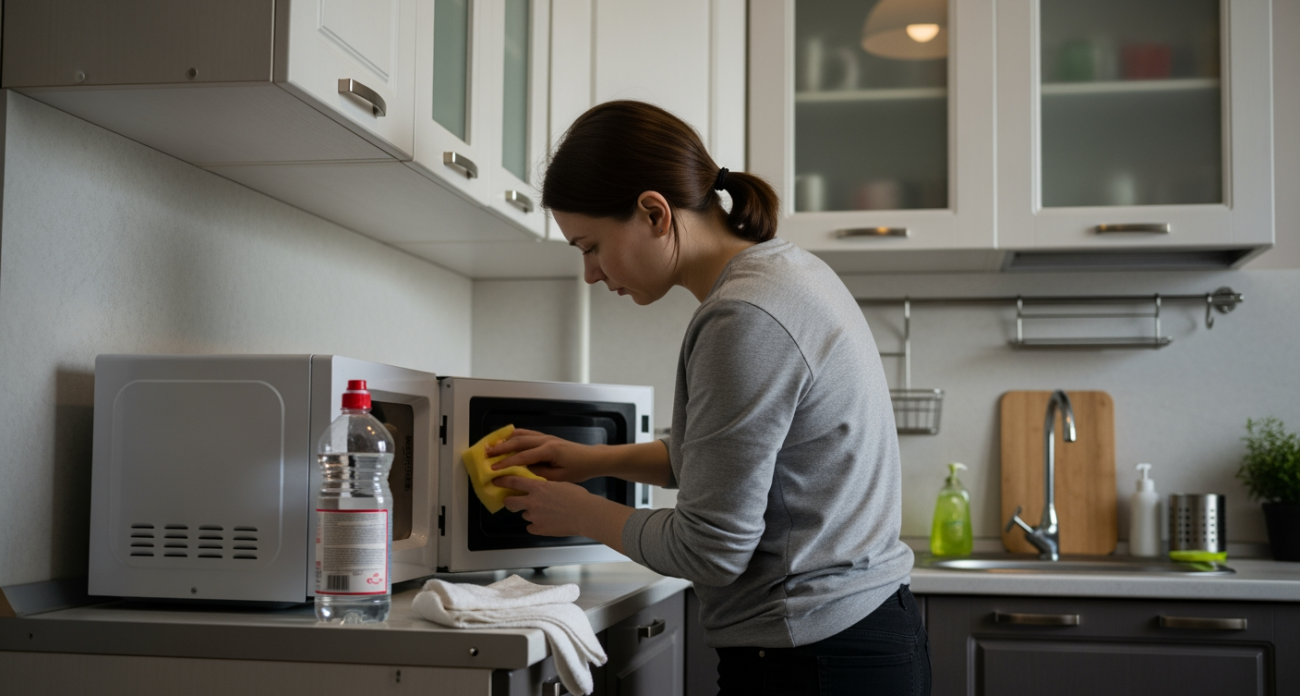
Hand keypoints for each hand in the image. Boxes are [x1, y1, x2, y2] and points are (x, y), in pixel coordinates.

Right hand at [487, 429, 603, 482]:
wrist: (591, 458)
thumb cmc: (578, 470)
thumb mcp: (560, 478)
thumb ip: (540, 475)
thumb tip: (522, 473)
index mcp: (549, 451)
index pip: (523, 457)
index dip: (507, 463)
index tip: (494, 469)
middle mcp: (545, 440)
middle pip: (519, 442)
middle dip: (501, 448)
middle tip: (486, 454)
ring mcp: (546, 437)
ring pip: (521, 435)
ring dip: (506, 440)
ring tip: (492, 445)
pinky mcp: (546, 437)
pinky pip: (527, 434)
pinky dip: (515, 436)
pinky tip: (506, 440)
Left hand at [498, 476, 595, 536]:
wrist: (585, 514)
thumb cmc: (577, 497)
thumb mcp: (559, 484)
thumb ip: (545, 486)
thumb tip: (538, 488)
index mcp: (537, 487)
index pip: (513, 482)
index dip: (502, 481)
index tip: (496, 481)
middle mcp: (532, 501)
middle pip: (510, 502)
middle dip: (509, 501)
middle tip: (512, 502)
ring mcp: (534, 517)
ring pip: (525, 515)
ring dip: (531, 514)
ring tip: (546, 514)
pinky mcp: (538, 529)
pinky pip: (532, 527)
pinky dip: (537, 525)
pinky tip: (549, 523)